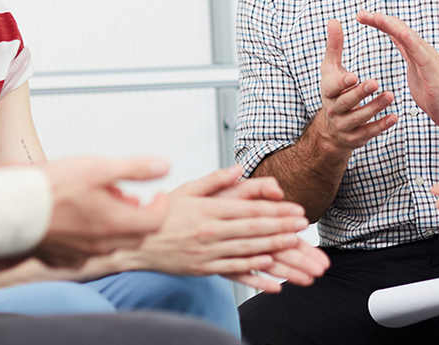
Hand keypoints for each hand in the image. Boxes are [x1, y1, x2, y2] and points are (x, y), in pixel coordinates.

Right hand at [35, 156, 171, 267]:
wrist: (11, 209)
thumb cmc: (52, 188)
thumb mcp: (99, 168)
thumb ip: (136, 168)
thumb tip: (164, 166)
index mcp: (115, 224)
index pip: (156, 221)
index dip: (162, 205)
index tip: (158, 193)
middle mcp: (101, 245)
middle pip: (136, 235)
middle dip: (141, 215)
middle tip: (134, 197)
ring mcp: (80, 254)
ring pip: (111, 242)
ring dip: (116, 223)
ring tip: (104, 200)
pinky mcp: (61, 257)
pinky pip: (87, 250)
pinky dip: (93, 234)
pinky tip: (80, 217)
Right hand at [124, 166, 315, 288]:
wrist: (134, 243)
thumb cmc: (161, 213)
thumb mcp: (187, 189)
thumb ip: (215, 180)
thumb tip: (238, 168)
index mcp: (208, 210)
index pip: (249, 210)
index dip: (276, 211)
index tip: (296, 210)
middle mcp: (209, 231)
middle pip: (253, 230)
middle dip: (282, 227)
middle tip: (304, 225)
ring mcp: (206, 252)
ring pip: (247, 250)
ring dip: (274, 247)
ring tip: (295, 244)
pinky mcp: (203, 268)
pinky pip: (233, 270)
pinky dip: (253, 270)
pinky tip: (270, 270)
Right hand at [312, 19, 397, 155]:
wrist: (330, 129)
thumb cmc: (334, 90)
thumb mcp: (330, 68)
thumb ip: (334, 46)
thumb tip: (333, 20)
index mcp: (328, 92)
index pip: (334, 87)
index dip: (343, 83)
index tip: (354, 75)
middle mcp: (334, 110)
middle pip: (347, 103)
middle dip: (361, 93)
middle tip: (376, 82)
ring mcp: (345, 126)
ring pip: (360, 118)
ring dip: (375, 108)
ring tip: (390, 96)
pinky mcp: (356, 138)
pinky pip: (369, 133)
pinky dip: (381, 126)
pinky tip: (394, 117)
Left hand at [356, 11, 438, 129]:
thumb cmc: (434, 96)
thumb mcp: (415, 72)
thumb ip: (409, 56)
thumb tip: (399, 42)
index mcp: (417, 51)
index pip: (396, 32)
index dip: (380, 23)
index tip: (362, 17)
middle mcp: (423, 50)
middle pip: (399, 28)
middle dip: (379, 19)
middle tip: (360, 13)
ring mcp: (428, 57)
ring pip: (407, 34)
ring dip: (389, 24)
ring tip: (373, 17)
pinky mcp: (431, 67)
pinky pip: (417, 49)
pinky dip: (406, 37)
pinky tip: (396, 31)